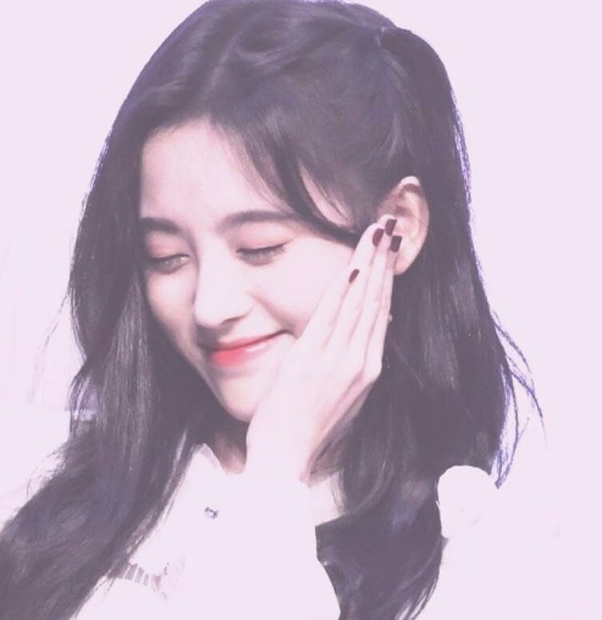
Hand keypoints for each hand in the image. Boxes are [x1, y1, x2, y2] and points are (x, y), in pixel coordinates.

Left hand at [245, 215, 400, 481]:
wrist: (286, 453)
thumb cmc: (311, 424)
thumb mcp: (347, 393)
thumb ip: (361, 357)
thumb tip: (380, 321)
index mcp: (368, 369)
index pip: (383, 312)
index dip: (388, 277)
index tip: (391, 249)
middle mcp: (361, 361)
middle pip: (377, 301)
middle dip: (385, 260)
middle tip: (391, 225)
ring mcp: (339, 360)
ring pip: (360, 302)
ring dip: (369, 263)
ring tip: (378, 231)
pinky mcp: (313, 359)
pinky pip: (332, 316)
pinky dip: (343, 290)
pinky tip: (353, 265)